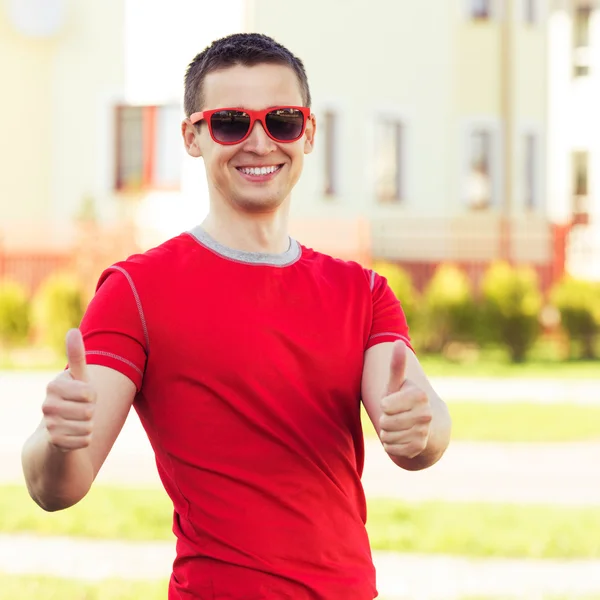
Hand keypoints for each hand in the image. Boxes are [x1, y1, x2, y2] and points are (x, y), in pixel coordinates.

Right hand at [42, 329, 95, 451]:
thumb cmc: (76, 397)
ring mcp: (49, 424)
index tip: (83, 395)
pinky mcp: (55, 442)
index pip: (89, 392)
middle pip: (89, 411)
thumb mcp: (80, 377)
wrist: (61, 427)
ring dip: (89, 425)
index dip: (92, 395)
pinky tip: (74, 435)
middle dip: (92, 412)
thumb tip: (72, 330)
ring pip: (88, 426)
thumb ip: (77, 355)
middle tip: (81, 410)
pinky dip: (85, 439)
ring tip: (78, 421)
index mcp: (54, 385)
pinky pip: (84, 440)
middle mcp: (47, 405)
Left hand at [379, 341, 431, 459]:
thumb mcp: (396, 384)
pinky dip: (391, 446)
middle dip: (384, 420)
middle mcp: (426, 414)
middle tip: (394, 417)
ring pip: (388, 436)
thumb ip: (396, 365)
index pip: (386, 405)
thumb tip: (398, 341)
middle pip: (386, 422)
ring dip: (387, 433)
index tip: (393, 403)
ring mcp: (424, 432)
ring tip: (397, 427)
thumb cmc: (401, 400)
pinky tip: (400, 439)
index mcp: (419, 395)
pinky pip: (392, 449)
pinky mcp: (420, 448)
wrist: (420, 426)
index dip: (385, 405)